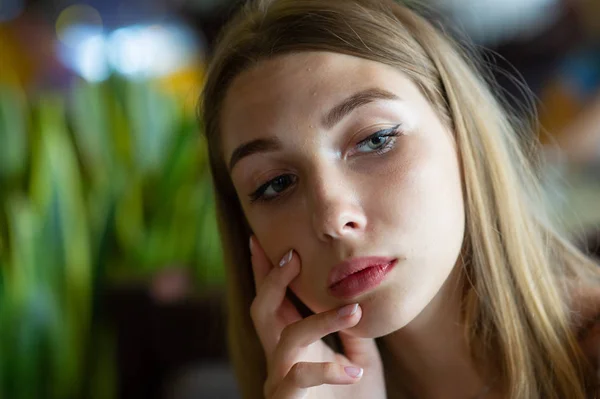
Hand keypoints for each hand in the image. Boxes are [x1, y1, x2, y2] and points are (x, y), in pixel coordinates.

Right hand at [249, 236, 386, 398]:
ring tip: (353, 311)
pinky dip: (328, 371)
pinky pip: (299, 377)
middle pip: (262, 308)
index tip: (259, 238)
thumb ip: (351, 333)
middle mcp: (280, 356)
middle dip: (273, 278)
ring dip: (320, 320)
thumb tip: (352, 300)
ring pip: (286, 336)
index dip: (266, 270)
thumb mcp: (360, 360)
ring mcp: (279, 379)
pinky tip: (353, 373)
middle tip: (291, 254)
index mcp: (294, 343)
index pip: (276, 299)